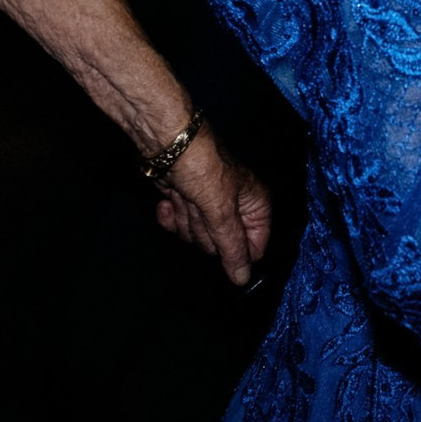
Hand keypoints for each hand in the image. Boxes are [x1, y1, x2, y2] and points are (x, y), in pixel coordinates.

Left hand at [152, 132, 273, 285]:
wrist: (165, 141)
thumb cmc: (201, 167)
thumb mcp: (221, 210)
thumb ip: (232, 247)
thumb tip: (243, 279)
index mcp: (255, 205)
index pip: (254, 247)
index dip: (235, 251)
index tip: (218, 239)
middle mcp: (235, 207)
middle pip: (221, 245)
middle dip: (204, 231)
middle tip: (199, 208)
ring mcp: (208, 205)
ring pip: (197, 236)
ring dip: (185, 220)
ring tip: (184, 196)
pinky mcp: (185, 201)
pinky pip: (178, 225)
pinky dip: (169, 215)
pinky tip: (167, 200)